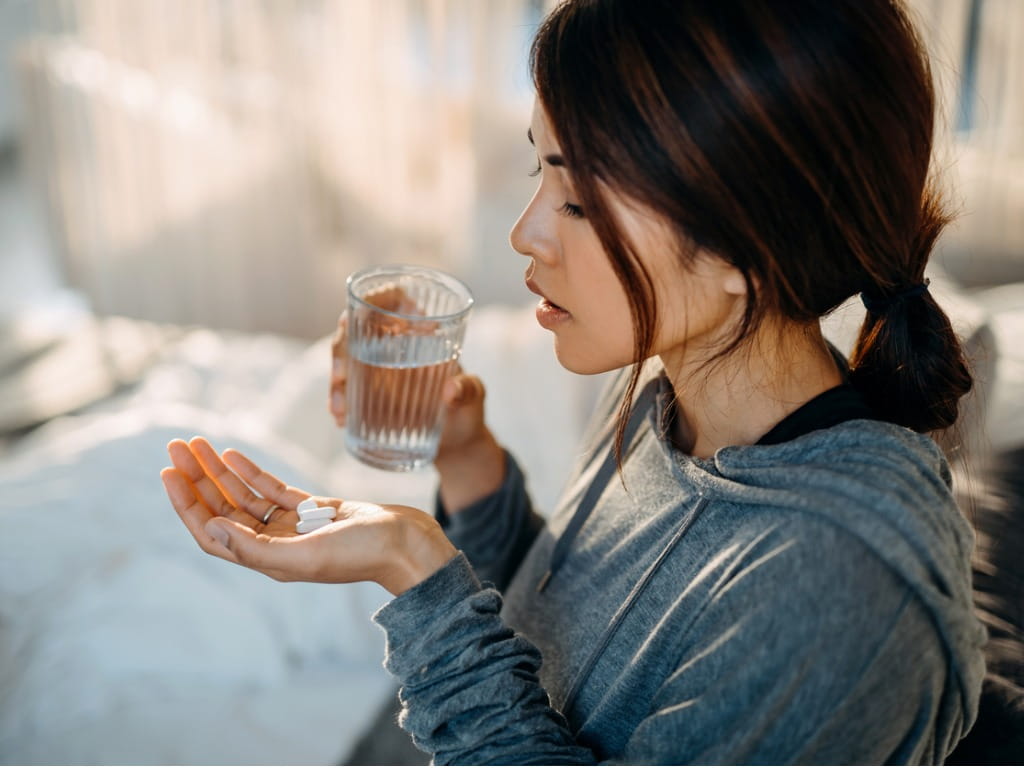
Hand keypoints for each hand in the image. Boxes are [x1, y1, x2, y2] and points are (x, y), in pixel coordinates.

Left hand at [160, 437, 456, 594]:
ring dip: (219, 470)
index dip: (187, 504)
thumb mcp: (307, 555)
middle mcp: (274, 544)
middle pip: (223, 509)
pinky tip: (233, 453)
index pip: (212, 532)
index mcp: (268, 560)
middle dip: (197, 478)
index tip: (168, 473)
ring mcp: (293, 526)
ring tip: (197, 442)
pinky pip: (272, 489)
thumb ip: (257, 548)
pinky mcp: (314, 510)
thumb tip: (210, 529)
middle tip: (175, 446)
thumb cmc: (364, 554)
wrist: (408, 544)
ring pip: (244, 496)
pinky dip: (251, 471)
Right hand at [329, 289, 504, 509]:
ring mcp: (377, 369)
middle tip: (342, 376)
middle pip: (357, 329)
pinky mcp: (369, 395)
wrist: (458, 443)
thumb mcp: (475, 396)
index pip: (393, 298)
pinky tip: (341, 418)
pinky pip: (345, 391)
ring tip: (340, 409)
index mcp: (421, 331)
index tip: (361, 312)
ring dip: (336, 381)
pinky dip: (339, 402)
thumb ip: (469, 390)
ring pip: (345, 360)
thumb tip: (451, 390)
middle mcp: (394, 344)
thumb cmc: (469, 410)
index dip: (375, 297)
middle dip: (342, 348)